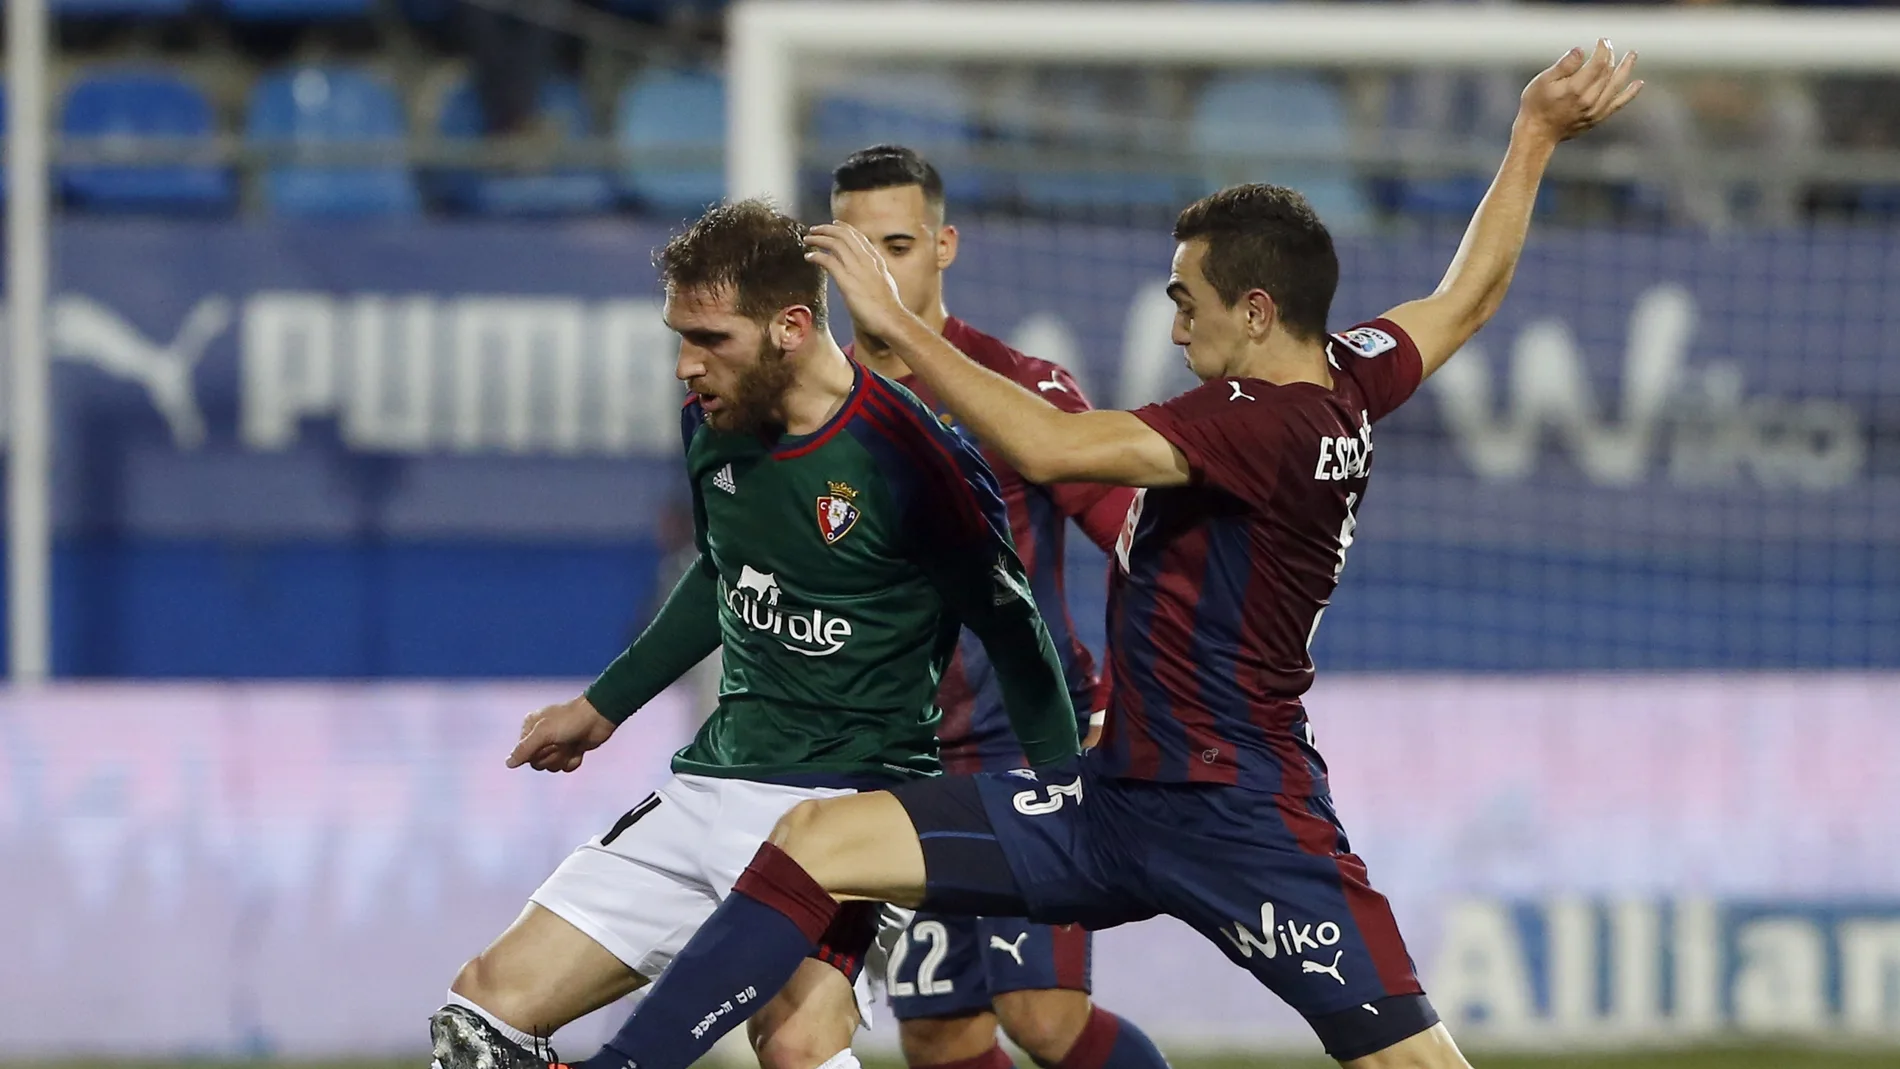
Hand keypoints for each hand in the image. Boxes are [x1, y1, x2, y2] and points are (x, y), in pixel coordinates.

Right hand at [507, 695, 617, 772]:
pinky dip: (573, 760)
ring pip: (551, 767)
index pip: (523, 755)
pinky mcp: (569, 751)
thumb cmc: (570, 721)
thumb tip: (508, 764)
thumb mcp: (543, 733)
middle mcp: (540, 736)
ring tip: (571, 744)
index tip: (548, 741)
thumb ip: (524, 749)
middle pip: (536, 763)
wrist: (599, 718)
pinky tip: (579, 748)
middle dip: (551, 756)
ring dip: (563, 758)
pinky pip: (565, 767)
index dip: (536, 752)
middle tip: (561, 742)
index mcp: (529, 727)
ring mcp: (556, 744)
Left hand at [803, 223, 920, 345]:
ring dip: (818, 239)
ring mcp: (857, 269)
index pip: (858, 236)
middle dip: (826, 229)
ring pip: (834, 243)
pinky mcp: (847, 281)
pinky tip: (809, 257)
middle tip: (814, 230)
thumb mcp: (883, 284)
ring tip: (807, 240)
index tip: (833, 225)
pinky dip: (816, 256)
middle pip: (844, 235)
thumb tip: (867, 275)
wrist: (891, 320)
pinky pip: (828, 261)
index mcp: (876, 260)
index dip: (843, 228)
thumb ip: (874, 275)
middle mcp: (867, 260)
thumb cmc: (887, 309)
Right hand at [1516, 39, 1642, 145]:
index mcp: (1575, 88)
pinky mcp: (1597, 118)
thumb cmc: (1536, 106)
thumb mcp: (1543, 81)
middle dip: (1610, 56)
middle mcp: (1589, 100)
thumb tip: (1580, 51)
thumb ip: (1564, 65)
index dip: (1603, 50)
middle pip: (1608, 72)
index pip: (1598, 63)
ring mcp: (1595, 110)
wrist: (1537, 133)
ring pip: (1617, 85)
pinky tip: (1637, 84)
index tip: (1602, 41)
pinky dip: (1630, 93)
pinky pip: (1618, 104)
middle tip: (1608, 45)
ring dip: (1626, 68)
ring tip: (1632, 55)